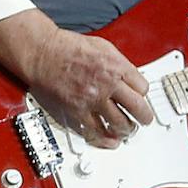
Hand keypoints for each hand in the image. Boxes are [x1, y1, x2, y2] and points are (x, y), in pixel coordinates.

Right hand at [0, 8, 153, 150]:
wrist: (43, 53)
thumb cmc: (68, 47)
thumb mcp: (103, 46)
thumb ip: (119, 63)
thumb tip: (129, 77)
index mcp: (116, 67)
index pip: (143, 88)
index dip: (142, 93)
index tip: (139, 95)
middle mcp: (107, 84)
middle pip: (138, 108)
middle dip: (144, 117)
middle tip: (144, 120)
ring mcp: (93, 99)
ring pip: (120, 123)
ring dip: (127, 129)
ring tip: (127, 130)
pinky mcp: (78, 111)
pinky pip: (97, 131)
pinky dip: (106, 139)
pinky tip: (111, 140)